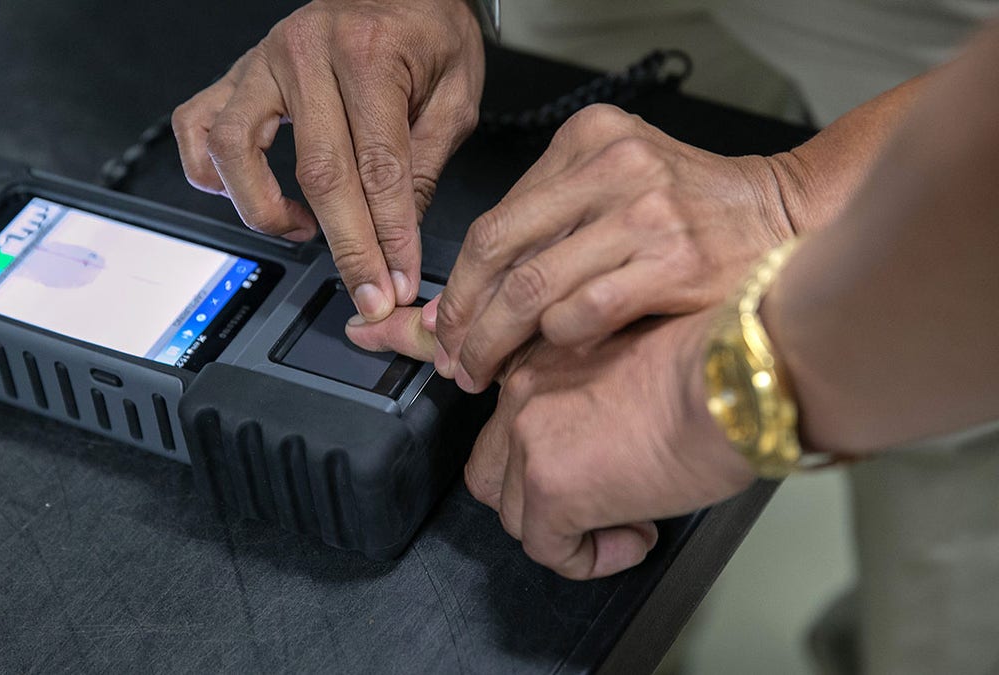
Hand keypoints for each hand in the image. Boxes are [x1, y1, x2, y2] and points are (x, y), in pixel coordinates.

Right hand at [173, 0, 484, 320]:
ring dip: (263, 208)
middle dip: (346, 244)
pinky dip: (211, 172)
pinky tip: (247, 194)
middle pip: (318, 171)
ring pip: (234, 149)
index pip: (378, 165)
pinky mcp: (236, 74)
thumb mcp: (454, 95)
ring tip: (302, 231)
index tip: (395, 278)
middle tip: (365, 289)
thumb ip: (423, 166)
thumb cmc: (428, 30)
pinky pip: (196, 126)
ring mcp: (261, 61)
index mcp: (369, 52)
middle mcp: (306, 52)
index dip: (387, 233)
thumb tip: (397, 240)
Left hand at [434, 104, 795, 391]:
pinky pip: (583, 311)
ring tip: (484, 371)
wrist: (785, 217)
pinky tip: (553, 359)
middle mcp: (613, 165)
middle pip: (499, 249)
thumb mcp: (613, 191)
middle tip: (454, 358)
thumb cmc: (692, 213)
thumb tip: (459, 301)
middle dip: (463, 316)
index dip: (458, 283)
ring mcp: (645, 211)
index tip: (442, 325)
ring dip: (497, 341)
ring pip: (532, 286)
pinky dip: (557, 341)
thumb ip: (542, 232)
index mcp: (587, 140)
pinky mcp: (674, 260)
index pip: (494, 219)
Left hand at [465, 313, 756, 579]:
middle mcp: (522, 389)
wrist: (738, 380)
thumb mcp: (637, 360)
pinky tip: (637, 538)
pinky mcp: (550, 486)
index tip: (592, 470)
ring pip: (517, 516)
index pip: (508, 422)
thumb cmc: (716, 364)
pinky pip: (549, 551)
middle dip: (538, 501)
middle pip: (493, 472)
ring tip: (630, 519)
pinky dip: (589, 559)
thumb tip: (606, 441)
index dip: (546, 458)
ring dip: (568, 531)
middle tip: (597, 506)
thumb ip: (600, 394)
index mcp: (542, 352)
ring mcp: (528, 438)